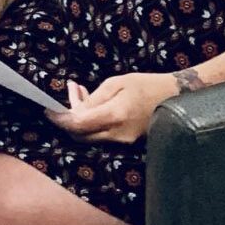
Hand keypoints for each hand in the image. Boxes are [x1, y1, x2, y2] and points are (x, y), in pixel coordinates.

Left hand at [49, 73, 179, 142]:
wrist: (177, 96)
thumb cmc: (146, 85)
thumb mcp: (117, 83)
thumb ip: (93, 99)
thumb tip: (75, 112)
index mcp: (115, 116)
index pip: (78, 125)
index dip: (60, 120)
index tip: (47, 110)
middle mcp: (118, 134)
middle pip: (81, 134)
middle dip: (67, 118)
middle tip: (66, 97)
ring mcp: (124, 140)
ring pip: (91, 134)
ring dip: (80, 116)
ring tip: (79, 91)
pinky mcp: (127, 140)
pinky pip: (102, 133)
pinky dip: (93, 120)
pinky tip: (91, 102)